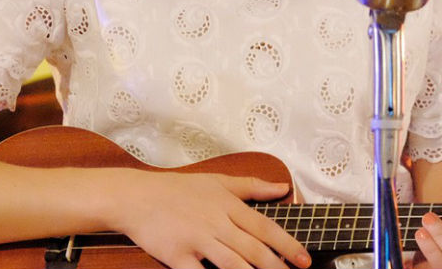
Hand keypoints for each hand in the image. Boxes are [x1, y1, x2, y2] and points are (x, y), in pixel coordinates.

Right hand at [107, 169, 309, 268]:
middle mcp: (216, 222)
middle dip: (276, 267)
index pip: (265, 227)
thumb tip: (282, 188)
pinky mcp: (177, 256)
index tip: (304, 260)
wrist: (137, 197)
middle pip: (253, 249)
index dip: (287, 245)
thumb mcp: (217, 181)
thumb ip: (251, 187)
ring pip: (232, 263)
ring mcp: (197, 240)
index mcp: (228, 205)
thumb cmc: (178, 189)